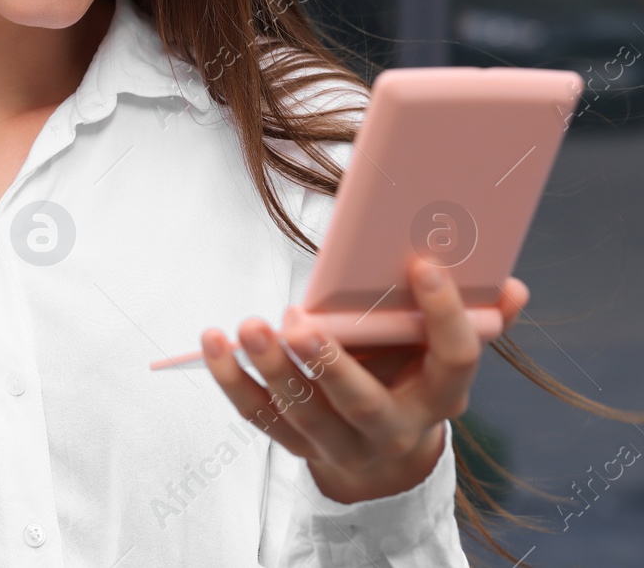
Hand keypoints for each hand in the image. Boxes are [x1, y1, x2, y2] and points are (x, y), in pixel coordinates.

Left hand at [199, 259, 529, 502]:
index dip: (444, 315)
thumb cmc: (411, 381)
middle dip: (330, 364)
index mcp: (440, 397)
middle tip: (298, 319)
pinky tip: (212, 342)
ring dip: (271, 369)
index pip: (455, 360)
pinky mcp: (295, 444)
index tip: (423, 263)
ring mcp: (341, 443)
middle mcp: (393, 429)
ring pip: (303, 413)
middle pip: (363, 404)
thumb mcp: (443, 356)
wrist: (385, 461)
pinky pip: (260, 416)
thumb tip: (511, 286)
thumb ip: (475, 320)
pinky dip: (232, 380)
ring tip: (248, 326)